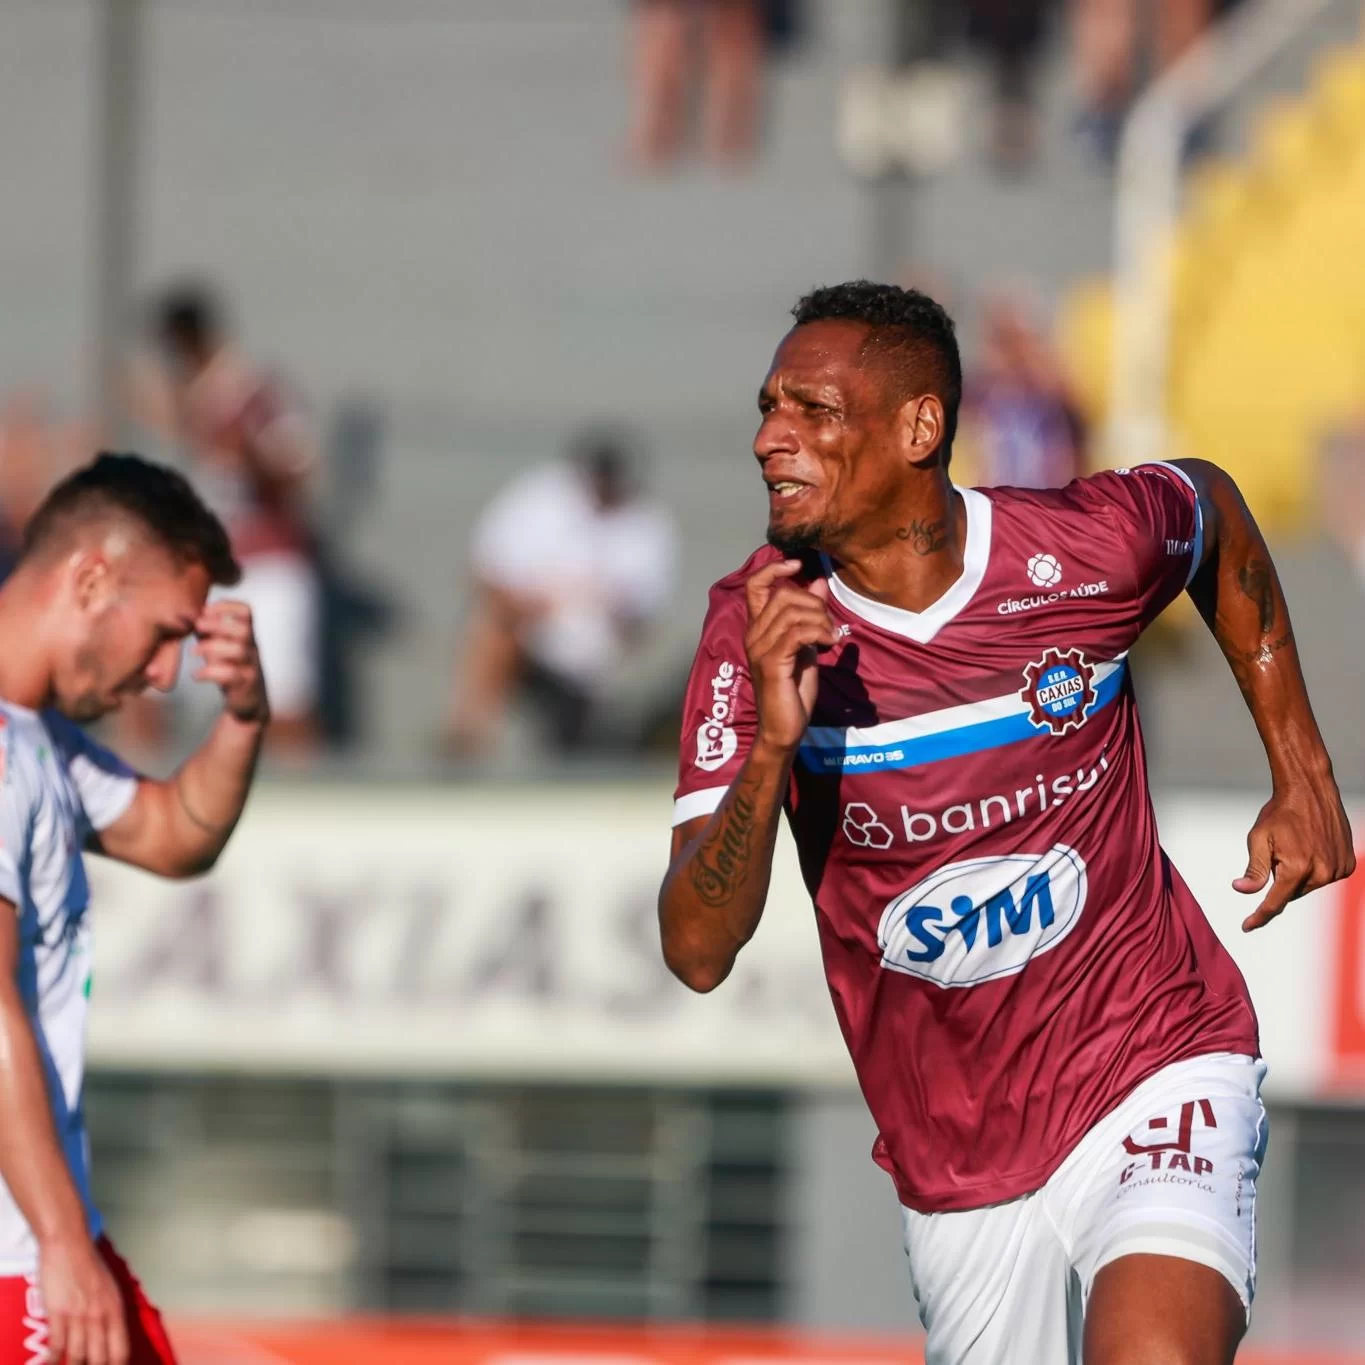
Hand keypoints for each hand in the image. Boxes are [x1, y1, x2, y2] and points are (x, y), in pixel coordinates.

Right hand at [37, 1235, 128, 1364]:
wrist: (69, 1244)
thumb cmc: (89, 1265)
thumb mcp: (110, 1288)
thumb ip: (110, 1313)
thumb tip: (111, 1335)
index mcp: (116, 1309)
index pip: (120, 1350)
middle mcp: (99, 1316)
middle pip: (99, 1359)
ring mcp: (78, 1315)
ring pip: (76, 1356)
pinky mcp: (57, 1313)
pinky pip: (55, 1345)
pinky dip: (50, 1359)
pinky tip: (48, 1363)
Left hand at [192, 601, 269, 725]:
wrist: (247, 702)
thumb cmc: (229, 669)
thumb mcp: (218, 646)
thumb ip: (208, 631)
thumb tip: (189, 614)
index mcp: (246, 635)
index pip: (247, 612)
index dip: (227, 606)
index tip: (206, 610)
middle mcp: (252, 649)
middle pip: (244, 629)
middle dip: (218, 625)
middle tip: (197, 626)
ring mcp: (251, 666)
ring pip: (238, 651)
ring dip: (211, 647)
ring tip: (192, 652)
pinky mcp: (246, 685)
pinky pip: (231, 675)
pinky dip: (210, 672)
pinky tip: (196, 675)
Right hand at [744, 559, 836, 753]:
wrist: (784, 728)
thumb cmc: (793, 689)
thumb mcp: (806, 645)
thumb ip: (809, 615)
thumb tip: (818, 582)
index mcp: (758, 628)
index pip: (755, 585)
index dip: (775, 568)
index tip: (799, 564)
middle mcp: (753, 634)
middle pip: (783, 595)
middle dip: (814, 603)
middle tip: (830, 624)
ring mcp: (759, 648)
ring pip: (792, 611)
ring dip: (821, 619)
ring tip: (832, 636)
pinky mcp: (771, 663)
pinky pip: (797, 632)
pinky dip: (820, 632)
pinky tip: (831, 644)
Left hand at [1233, 779, 1355, 930]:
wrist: (1311, 792)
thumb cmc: (1280, 813)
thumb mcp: (1258, 838)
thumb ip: (1254, 869)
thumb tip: (1242, 890)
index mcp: (1296, 869)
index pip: (1275, 902)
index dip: (1259, 916)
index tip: (1247, 926)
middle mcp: (1321, 873)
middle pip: (1292, 892)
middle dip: (1281, 878)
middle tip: (1279, 850)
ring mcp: (1338, 869)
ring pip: (1308, 885)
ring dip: (1299, 874)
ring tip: (1297, 845)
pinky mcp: (1348, 865)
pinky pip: (1325, 877)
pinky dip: (1315, 869)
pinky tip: (1311, 848)